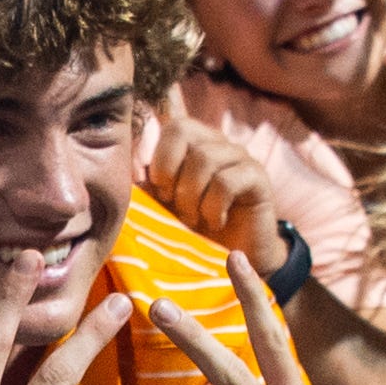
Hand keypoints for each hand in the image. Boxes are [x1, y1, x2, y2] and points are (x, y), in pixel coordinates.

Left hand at [136, 89, 290, 274]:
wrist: (234, 259)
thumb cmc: (195, 232)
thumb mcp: (163, 209)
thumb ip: (146, 188)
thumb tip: (128, 172)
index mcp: (193, 144)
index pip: (171, 125)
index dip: (159, 159)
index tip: (160, 192)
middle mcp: (217, 143)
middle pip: (183, 128)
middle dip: (170, 173)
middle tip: (174, 205)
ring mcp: (239, 157)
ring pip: (204, 157)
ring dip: (191, 196)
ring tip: (195, 219)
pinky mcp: (257, 178)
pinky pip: (226, 181)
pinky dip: (213, 207)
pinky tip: (215, 223)